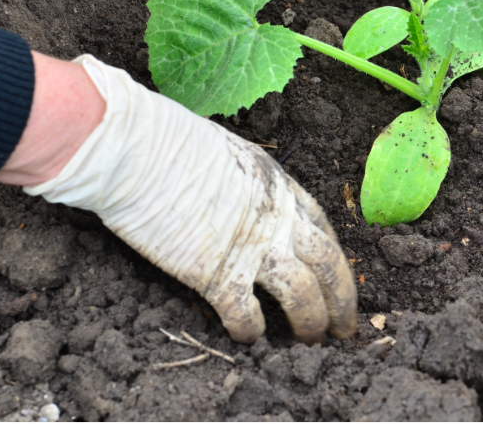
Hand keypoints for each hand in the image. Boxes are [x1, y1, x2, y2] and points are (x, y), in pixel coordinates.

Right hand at [0, 53, 356, 343]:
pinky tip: (250, 339)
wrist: (136, 149)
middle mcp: (278, 217)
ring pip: (303, 295)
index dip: (337, 262)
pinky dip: (252, 332)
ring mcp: (252, 247)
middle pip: (329, 265)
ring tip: (311, 341)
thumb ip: (248, 186)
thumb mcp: (230, 155)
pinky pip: (246, 315)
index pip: (324, 231)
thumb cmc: (169, 141)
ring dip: (312, 322)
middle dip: (343, 301)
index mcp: (281, 186)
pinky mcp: (217, 274)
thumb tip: (246, 204)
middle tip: (345, 328)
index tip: (341, 283)